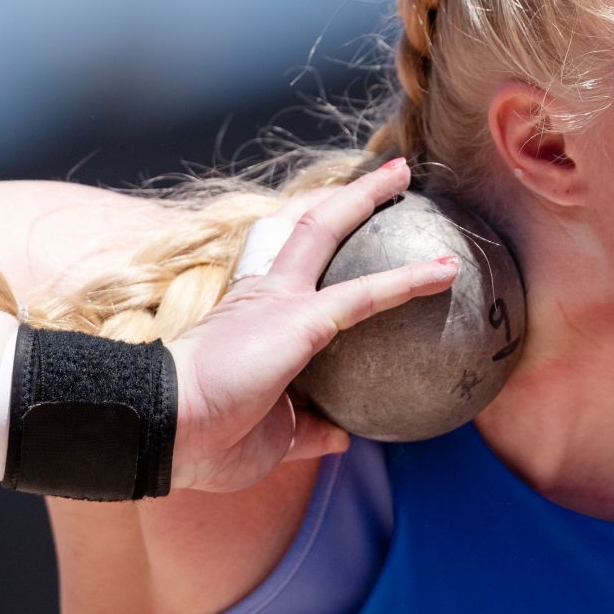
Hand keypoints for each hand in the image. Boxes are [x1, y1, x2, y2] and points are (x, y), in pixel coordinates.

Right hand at [164, 157, 458, 492]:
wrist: (165, 433)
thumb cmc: (206, 441)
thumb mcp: (273, 439)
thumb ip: (311, 429)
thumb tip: (344, 435)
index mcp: (255, 316)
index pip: (295, 264)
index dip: (323, 242)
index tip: (350, 230)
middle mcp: (266, 294)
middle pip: (308, 226)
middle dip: (343, 196)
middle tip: (385, 176)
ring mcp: (279, 298)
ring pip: (326, 226)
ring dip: (367, 196)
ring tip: (405, 172)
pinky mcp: (300, 317)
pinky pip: (367, 293)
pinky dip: (410, 279)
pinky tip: (448, 270)